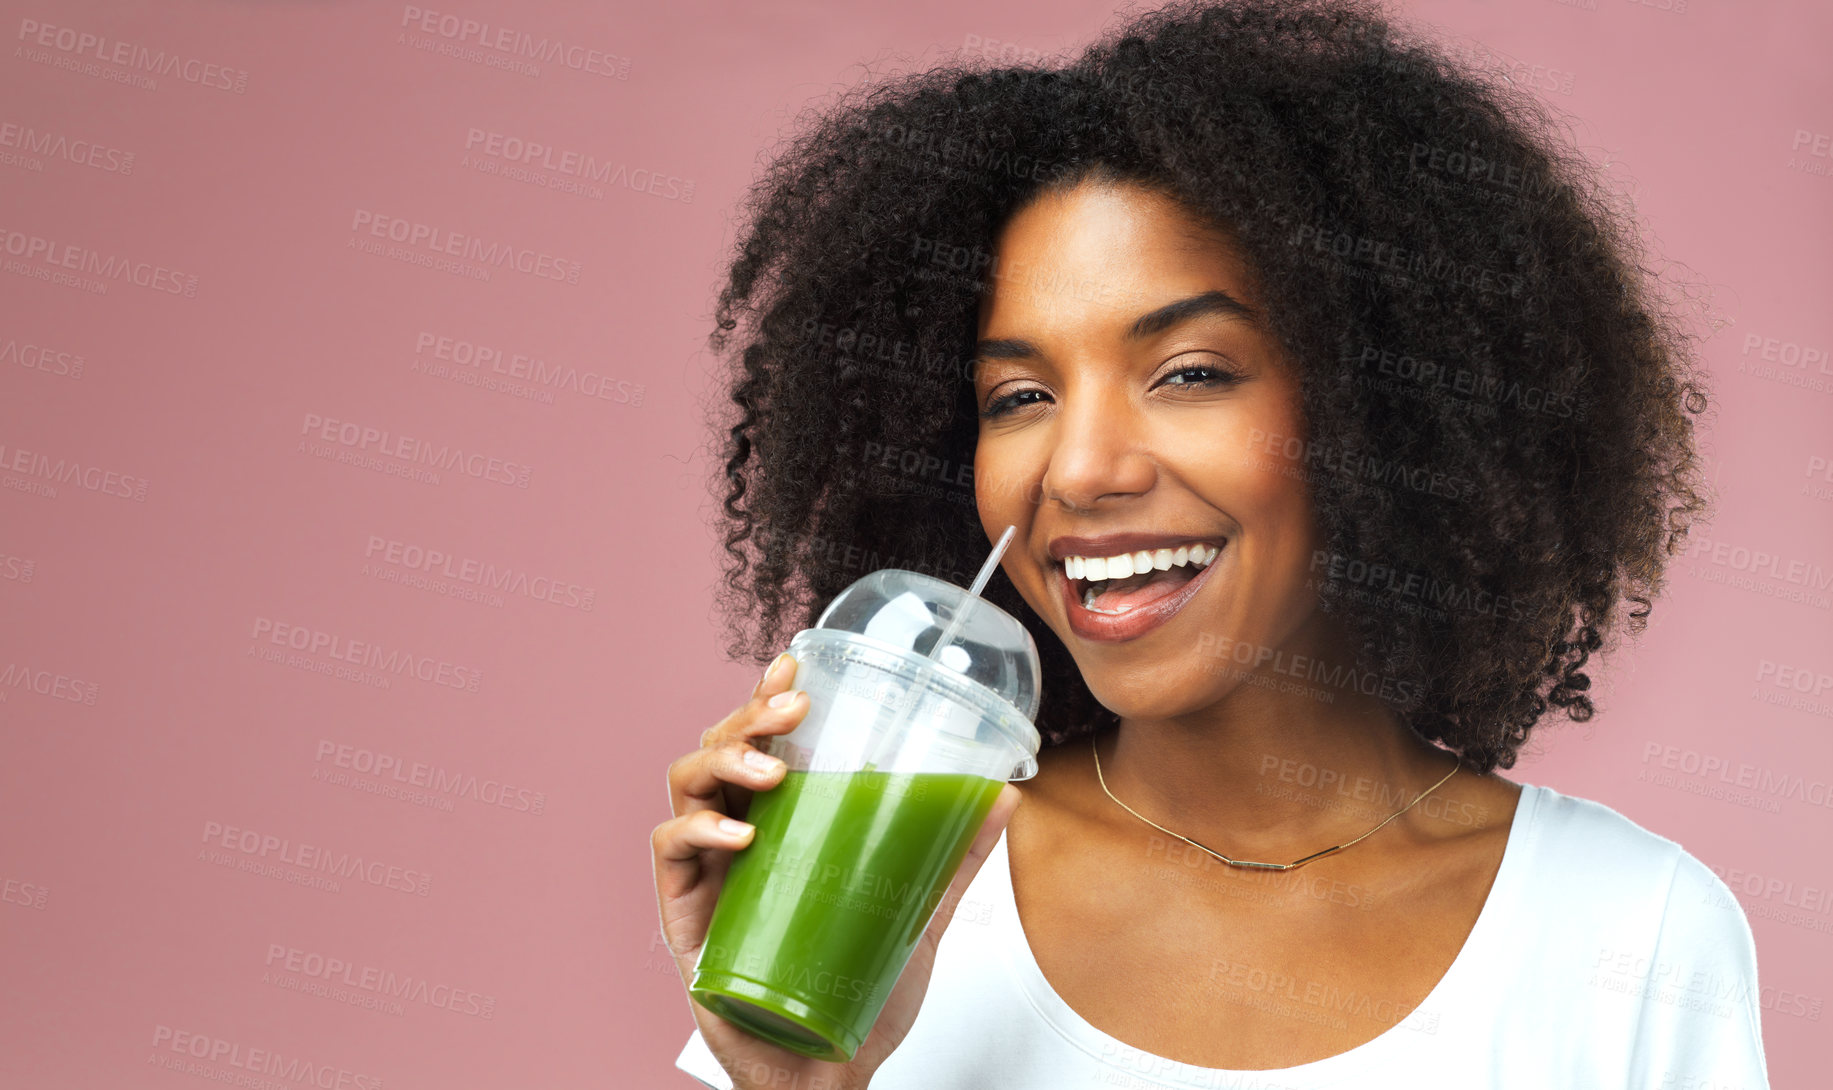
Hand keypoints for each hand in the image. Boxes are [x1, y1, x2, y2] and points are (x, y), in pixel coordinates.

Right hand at [651, 651, 1021, 1089]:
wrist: (826, 1072)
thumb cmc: (858, 993)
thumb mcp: (918, 913)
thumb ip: (956, 858)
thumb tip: (1007, 795)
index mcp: (780, 825)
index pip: (763, 742)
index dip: (769, 697)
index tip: (796, 664)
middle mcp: (735, 837)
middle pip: (721, 747)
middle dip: (751, 717)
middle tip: (793, 713)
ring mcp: (706, 873)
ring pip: (688, 784)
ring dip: (725, 762)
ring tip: (771, 772)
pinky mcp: (685, 916)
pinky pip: (670, 852)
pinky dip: (698, 831)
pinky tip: (740, 835)